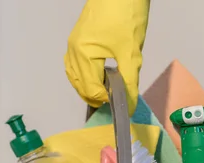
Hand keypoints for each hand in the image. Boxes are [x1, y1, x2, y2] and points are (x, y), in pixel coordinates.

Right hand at [64, 0, 150, 114]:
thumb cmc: (126, 16)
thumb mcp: (131, 51)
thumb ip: (129, 81)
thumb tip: (129, 105)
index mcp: (83, 55)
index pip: (91, 90)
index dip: (106, 99)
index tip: (122, 99)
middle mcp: (73, 52)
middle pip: (80, 86)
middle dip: (96, 96)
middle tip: (116, 96)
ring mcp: (72, 45)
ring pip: (75, 78)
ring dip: (89, 88)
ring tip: (108, 90)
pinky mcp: (76, 39)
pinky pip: (75, 66)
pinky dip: (84, 76)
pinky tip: (97, 76)